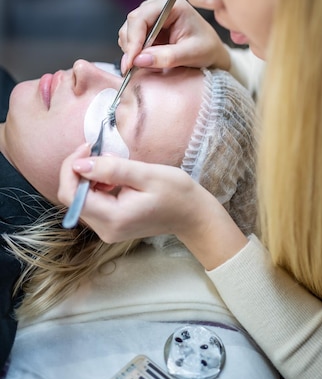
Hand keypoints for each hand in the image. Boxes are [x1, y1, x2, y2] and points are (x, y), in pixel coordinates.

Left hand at [58, 144, 248, 268]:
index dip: (71, 168)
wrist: (193, 215)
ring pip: (81, 199)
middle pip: (72, 197)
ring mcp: (107, 230)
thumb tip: (79, 165)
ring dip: (89, 177)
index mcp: (113, 218)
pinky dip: (97, 186)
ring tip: (114, 164)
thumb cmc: (176, 192)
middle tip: (100, 151)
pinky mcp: (111, 226)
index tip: (88, 148)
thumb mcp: (146, 174)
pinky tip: (115, 177)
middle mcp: (105, 229)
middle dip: (80, 170)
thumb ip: (112, 169)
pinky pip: (92, 203)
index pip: (71, 194)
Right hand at [118, 0, 230, 74]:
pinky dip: (135, 51)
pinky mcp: (147, 24)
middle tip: (134, 68)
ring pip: (128, 31)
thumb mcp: (190, 55)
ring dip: (132, 50)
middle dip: (131, 48)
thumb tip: (139, 60)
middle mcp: (158, 3)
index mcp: (172, 4)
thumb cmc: (206, 49)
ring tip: (148, 64)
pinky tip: (148, 59)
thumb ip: (166, 57)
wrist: (211, 50)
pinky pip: (131, 37)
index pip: (140, 18)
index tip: (131, 62)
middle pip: (131, 23)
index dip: (133, 40)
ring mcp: (151, 12)